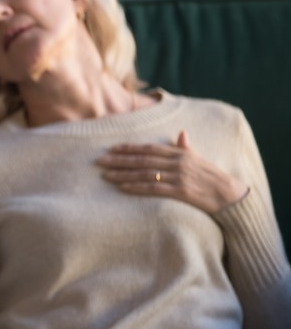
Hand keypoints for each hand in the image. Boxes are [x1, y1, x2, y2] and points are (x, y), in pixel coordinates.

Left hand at [97, 130, 247, 213]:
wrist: (229, 194)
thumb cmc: (211, 176)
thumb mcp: (199, 158)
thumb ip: (186, 147)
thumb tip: (182, 133)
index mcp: (179, 153)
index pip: (149, 148)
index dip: (129, 148)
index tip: (112, 148)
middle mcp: (176, 162)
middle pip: (142, 160)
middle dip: (119, 160)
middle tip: (100, 161)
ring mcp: (178, 177)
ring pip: (144, 173)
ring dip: (123, 174)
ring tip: (106, 175)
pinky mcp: (179, 191)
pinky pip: (153, 188)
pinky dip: (136, 187)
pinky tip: (122, 187)